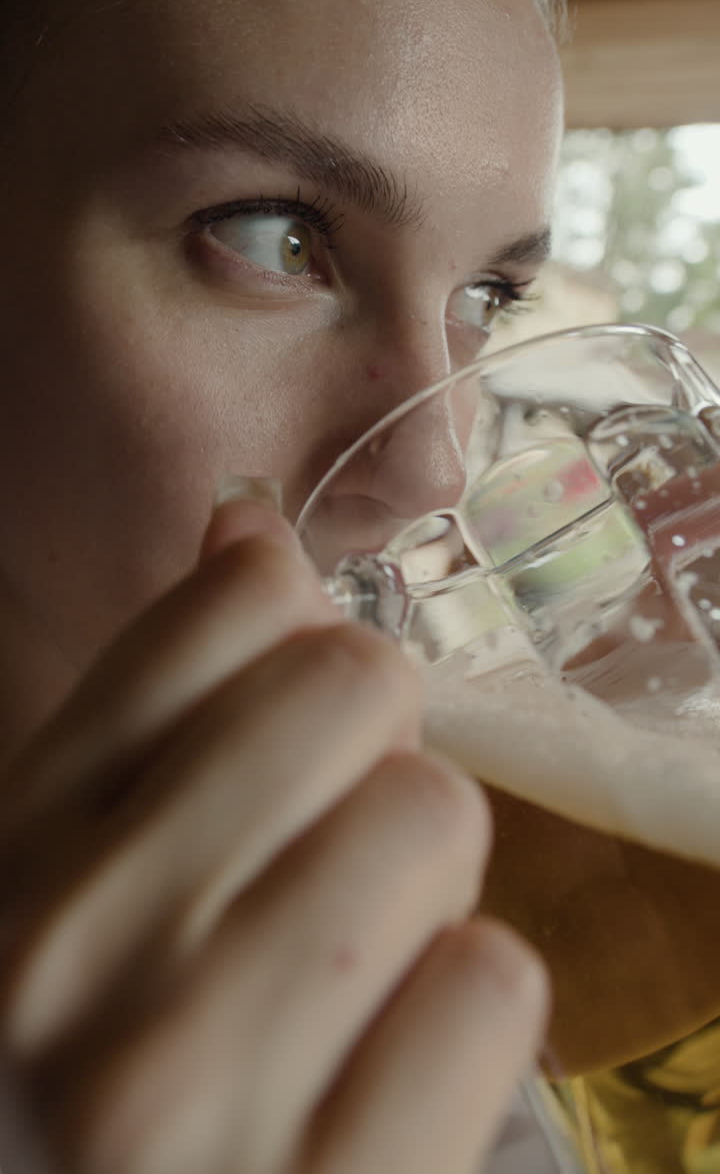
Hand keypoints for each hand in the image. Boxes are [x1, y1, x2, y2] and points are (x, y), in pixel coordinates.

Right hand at [0, 499, 547, 1173]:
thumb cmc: (104, 1042)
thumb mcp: (71, 862)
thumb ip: (155, 697)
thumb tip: (248, 525)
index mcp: (20, 846)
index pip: (235, 602)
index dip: (300, 636)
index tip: (292, 715)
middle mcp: (85, 952)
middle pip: (356, 683)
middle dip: (375, 748)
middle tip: (331, 842)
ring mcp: (198, 1085)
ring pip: (435, 813)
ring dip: (426, 879)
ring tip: (356, 954)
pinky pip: (492, 980)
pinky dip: (464, 999)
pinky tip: (389, 1048)